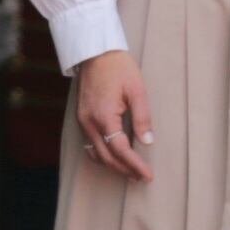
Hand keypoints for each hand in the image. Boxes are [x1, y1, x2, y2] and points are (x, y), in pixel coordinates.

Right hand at [75, 49, 153, 180]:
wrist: (95, 51)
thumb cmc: (119, 67)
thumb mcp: (137, 89)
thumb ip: (143, 117)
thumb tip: (148, 141)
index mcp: (104, 117)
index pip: (121, 150)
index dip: (135, 165)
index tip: (148, 175)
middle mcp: (90, 123)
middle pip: (107, 157)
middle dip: (125, 169)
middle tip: (142, 177)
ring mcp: (83, 121)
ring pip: (96, 153)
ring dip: (113, 165)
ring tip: (130, 170)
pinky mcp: (81, 117)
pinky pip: (90, 144)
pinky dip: (102, 154)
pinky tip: (114, 155)